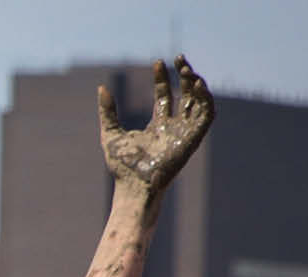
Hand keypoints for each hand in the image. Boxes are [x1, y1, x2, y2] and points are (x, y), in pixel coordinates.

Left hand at [99, 57, 213, 206]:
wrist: (133, 187)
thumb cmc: (122, 168)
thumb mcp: (110, 134)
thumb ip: (107, 112)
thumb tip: (101, 88)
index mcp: (157, 126)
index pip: (165, 95)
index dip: (163, 78)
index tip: (158, 63)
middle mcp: (173, 128)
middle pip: (185, 95)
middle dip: (185, 75)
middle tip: (179, 59)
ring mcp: (184, 134)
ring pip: (198, 102)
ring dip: (196, 84)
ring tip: (187, 70)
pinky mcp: (193, 140)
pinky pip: (206, 116)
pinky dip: (205, 99)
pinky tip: (197, 84)